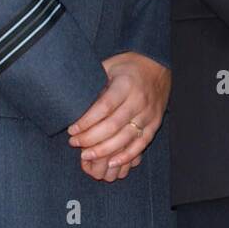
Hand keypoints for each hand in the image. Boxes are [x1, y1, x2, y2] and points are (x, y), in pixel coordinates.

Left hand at [67, 52, 169, 179]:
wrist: (158, 65)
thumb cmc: (129, 66)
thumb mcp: (110, 65)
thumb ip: (94, 80)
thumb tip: (70, 94)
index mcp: (126, 84)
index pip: (104, 107)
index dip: (86, 121)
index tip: (71, 129)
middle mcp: (139, 100)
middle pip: (113, 125)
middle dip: (90, 138)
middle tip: (74, 143)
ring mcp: (148, 113)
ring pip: (125, 138)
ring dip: (104, 150)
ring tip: (86, 155)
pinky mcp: (155, 123)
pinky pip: (141, 144)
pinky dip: (127, 156)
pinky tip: (111, 162)